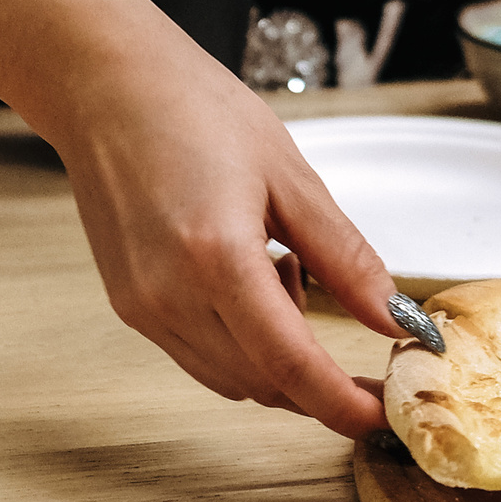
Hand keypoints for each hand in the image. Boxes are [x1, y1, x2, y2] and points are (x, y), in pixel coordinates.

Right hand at [45, 37, 405, 434]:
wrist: (106, 86)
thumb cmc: (195, 109)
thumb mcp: (292, 177)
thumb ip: (346, 258)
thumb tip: (394, 317)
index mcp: (216, 257)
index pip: (290, 364)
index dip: (341, 403)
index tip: (382, 415)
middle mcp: (169, 295)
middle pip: (263, 383)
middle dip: (322, 381)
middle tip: (369, 343)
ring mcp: (142, 306)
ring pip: (231, 378)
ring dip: (280, 357)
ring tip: (291, 272)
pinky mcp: (129, 306)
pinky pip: (200, 354)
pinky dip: (243, 342)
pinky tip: (253, 278)